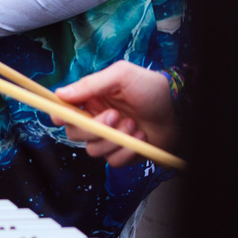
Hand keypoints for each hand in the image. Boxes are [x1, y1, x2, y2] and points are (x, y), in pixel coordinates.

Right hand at [50, 60, 179, 166]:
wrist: (179, 110)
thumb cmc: (151, 88)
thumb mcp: (120, 76)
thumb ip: (90, 84)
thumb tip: (60, 94)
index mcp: (91, 97)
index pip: (63, 108)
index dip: (58, 113)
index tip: (61, 116)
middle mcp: (96, 118)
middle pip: (74, 133)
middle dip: (93, 128)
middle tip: (115, 116)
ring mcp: (109, 137)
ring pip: (93, 150)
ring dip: (115, 139)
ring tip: (134, 125)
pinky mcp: (122, 153)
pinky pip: (112, 161)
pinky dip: (127, 151)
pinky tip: (141, 137)